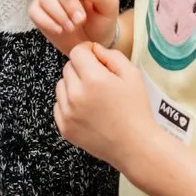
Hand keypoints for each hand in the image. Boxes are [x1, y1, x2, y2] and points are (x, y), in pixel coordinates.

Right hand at [29, 0, 121, 55]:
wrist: (94, 41)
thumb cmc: (102, 20)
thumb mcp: (109, 7)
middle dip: (68, 4)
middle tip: (80, 20)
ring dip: (58, 15)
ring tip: (72, 28)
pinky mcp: (39, 11)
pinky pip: (34, 11)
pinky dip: (46, 22)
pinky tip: (59, 30)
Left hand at [52, 43, 151, 168]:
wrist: (134, 145)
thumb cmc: (136, 109)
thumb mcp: (132, 75)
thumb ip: (111, 55)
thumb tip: (94, 49)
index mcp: (93, 79)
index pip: (77, 52)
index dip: (87, 52)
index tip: (96, 59)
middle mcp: (75, 95)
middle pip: (68, 68)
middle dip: (81, 69)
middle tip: (99, 81)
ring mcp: (67, 113)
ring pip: (61, 86)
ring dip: (73, 86)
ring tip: (92, 96)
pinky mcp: (64, 128)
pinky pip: (58, 105)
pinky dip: (69, 104)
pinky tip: (86, 110)